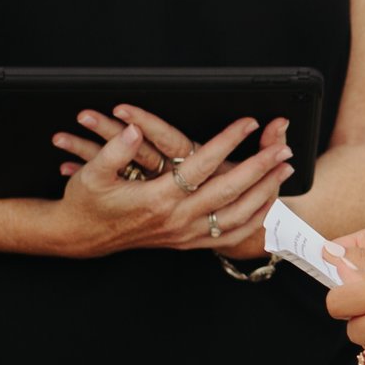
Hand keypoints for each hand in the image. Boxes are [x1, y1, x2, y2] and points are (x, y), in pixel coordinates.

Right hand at [45, 110, 291, 258]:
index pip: (202, 164)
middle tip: (284, 148)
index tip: (248, 122)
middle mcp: (176, 218)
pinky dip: (252, 222)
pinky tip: (266, 207)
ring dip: (263, 194)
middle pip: (230, 191)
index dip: (227, 141)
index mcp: (157, 198)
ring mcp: (183, 234)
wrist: (81, 237)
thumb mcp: (91, 173)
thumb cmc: (87, 201)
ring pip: (235, 217)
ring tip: (283, 173)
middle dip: (260, 168)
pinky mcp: (185, 242)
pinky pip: (227, 237)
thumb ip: (114, 149)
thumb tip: (135, 129)